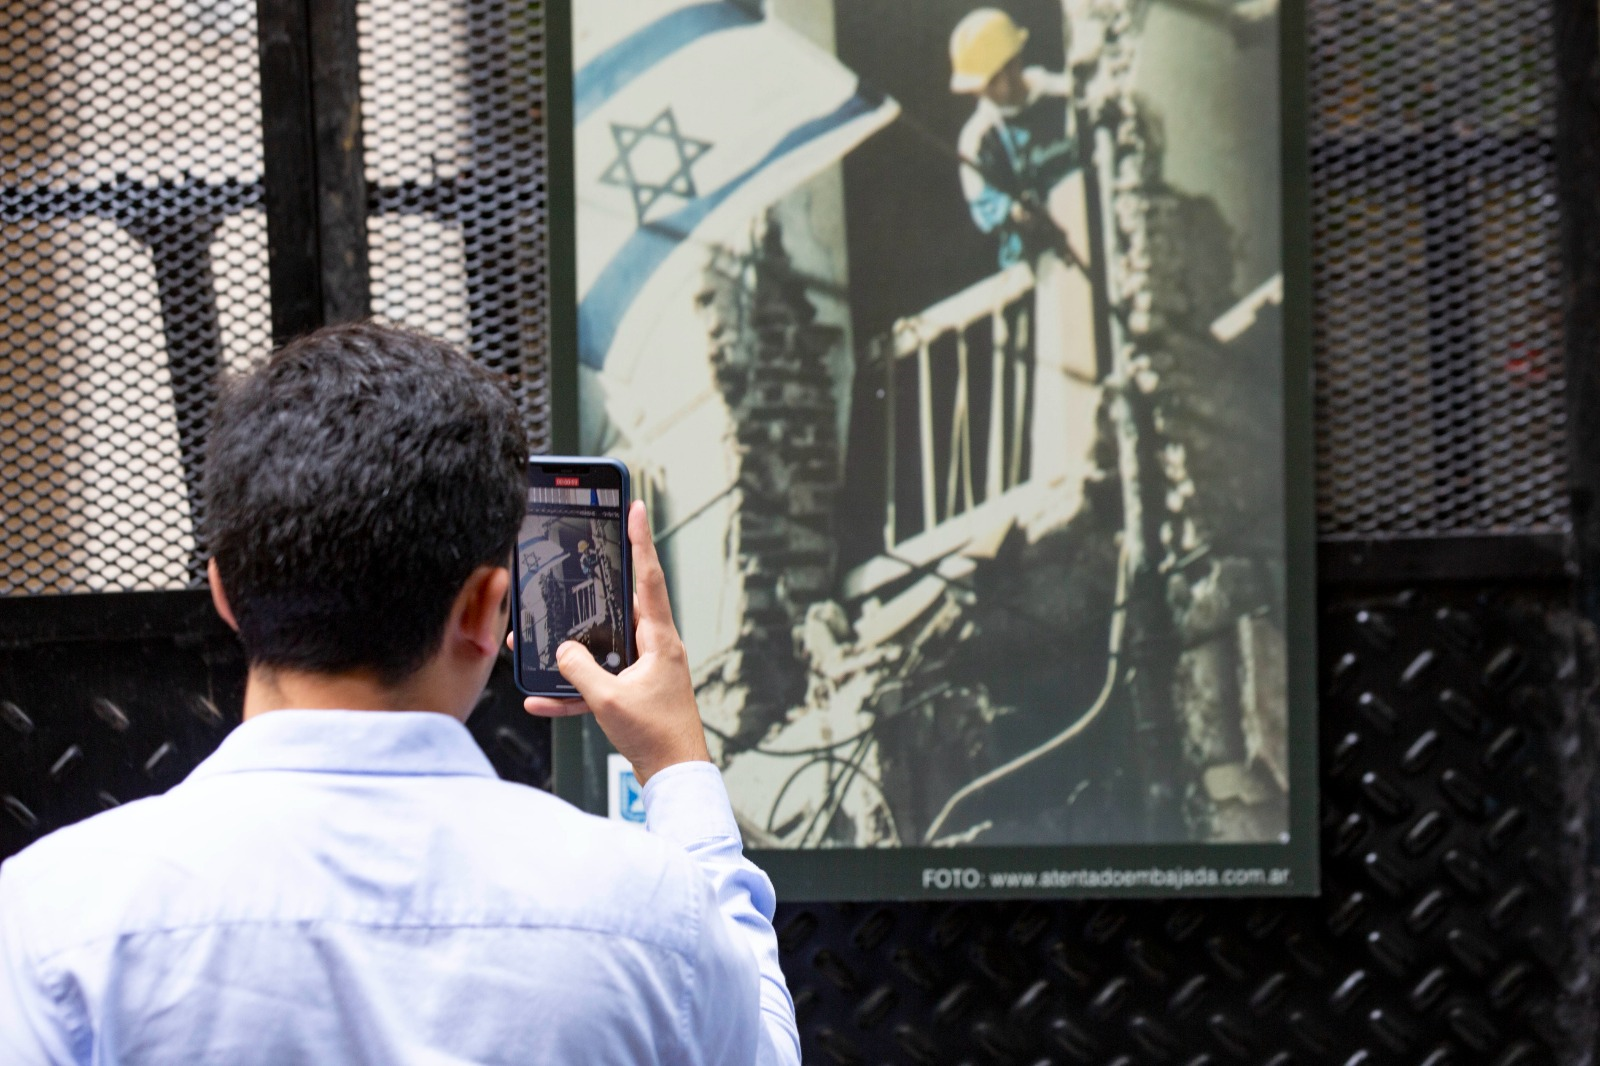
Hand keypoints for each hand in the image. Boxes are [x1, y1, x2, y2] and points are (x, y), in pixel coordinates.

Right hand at [519, 500, 709, 784]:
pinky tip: (541, 700)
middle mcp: (656, 648)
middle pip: (621, 605)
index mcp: (659, 640)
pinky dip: (572, 690)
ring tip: (539, 640)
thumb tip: (562, 650)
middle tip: (583, 554)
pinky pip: (598, 683)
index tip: (637, 507)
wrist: (674, 776)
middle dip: (596, 587)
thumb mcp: (608, 700)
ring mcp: (646, 670)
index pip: (648, 578)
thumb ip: (580, 670)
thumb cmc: (656, 737)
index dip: (641, 541)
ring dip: (573, 649)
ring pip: (603, 647)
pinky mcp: (635, 693)